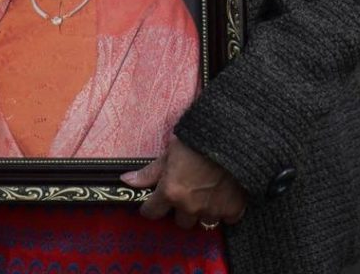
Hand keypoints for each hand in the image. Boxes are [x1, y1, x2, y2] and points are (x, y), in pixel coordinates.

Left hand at [121, 136, 246, 229]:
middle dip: (181, 209)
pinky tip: (224, 194)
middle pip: (180, 222)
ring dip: (202, 211)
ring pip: (202, 222)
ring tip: (206, 192)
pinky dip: (225, 210)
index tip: (154, 200)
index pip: (151, 212)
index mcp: (171, 192)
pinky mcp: (233, 210)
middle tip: (187, 192)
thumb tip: (126, 181)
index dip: (151, 206)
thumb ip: (150, 172)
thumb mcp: (170, 152)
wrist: (232, 137)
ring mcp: (212, 211)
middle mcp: (189, 206)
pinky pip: (226, 219)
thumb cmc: (197, 140)